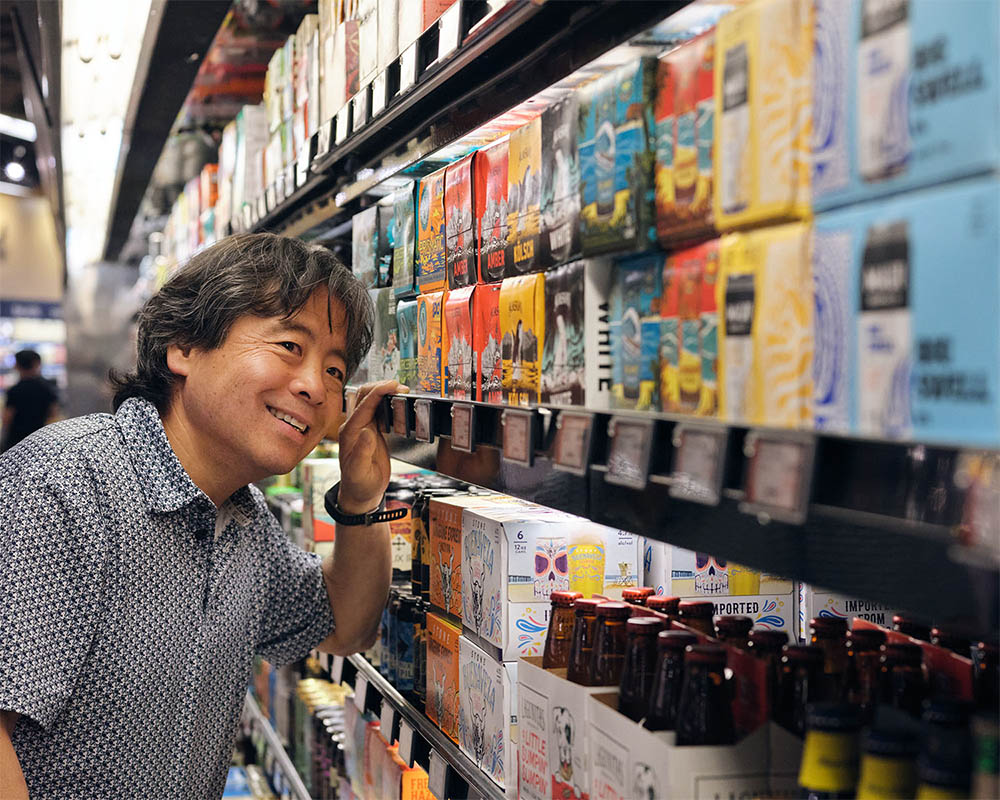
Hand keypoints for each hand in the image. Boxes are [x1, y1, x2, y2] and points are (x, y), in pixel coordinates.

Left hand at [337, 380, 408, 513]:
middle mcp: (355, 426)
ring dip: (385, 393)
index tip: (393, 385)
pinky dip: (388, 403)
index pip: (364, 405)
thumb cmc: (358, 484)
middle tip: (401, 388)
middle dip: (382, 387)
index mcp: (350, 432)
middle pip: (365, 396)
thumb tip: (367, 431)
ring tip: (402, 392)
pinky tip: (398, 404)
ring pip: (372, 400)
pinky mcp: (372, 431)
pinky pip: (379, 411)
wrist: (361, 493)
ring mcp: (363, 427)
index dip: (378, 392)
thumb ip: (362, 451)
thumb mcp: (360, 471)